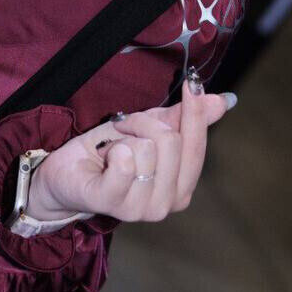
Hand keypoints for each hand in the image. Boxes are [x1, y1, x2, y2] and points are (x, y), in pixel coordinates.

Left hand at [26, 70, 234, 223]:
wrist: (69, 173)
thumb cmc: (110, 151)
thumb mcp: (149, 128)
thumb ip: (183, 118)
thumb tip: (223, 100)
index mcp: (181, 186)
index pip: (197, 143)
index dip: (195, 110)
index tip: (193, 82)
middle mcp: (167, 202)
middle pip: (171, 140)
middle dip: (144, 122)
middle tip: (125, 128)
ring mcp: (142, 208)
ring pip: (146, 148)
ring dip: (123, 137)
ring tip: (112, 148)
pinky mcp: (113, 204)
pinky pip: (125, 166)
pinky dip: (115, 151)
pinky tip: (106, 157)